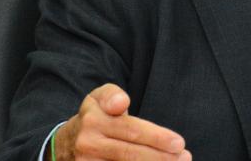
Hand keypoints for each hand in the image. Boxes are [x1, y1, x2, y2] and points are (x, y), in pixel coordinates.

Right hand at [55, 83, 190, 160]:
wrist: (65, 144)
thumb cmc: (94, 116)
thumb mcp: (98, 97)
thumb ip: (112, 95)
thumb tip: (121, 102)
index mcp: (94, 120)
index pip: (131, 130)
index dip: (156, 137)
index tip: (179, 142)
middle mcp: (88, 144)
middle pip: (130, 153)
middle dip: (160, 157)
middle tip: (185, 157)